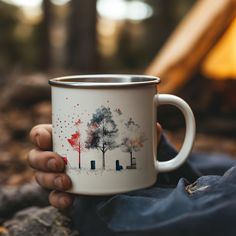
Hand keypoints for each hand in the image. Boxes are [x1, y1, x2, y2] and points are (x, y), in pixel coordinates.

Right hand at [28, 123, 161, 208]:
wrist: (122, 176)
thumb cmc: (120, 151)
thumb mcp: (129, 139)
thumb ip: (140, 132)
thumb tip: (154, 125)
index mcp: (68, 137)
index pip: (43, 133)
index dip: (39, 135)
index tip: (47, 136)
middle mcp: (60, 155)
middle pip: (36, 157)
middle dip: (42, 159)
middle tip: (59, 162)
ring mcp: (62, 175)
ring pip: (41, 178)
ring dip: (48, 180)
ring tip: (66, 181)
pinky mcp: (69, 192)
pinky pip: (56, 198)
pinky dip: (59, 199)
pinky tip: (70, 199)